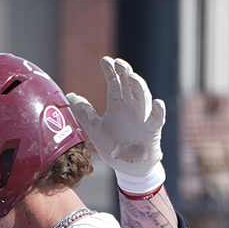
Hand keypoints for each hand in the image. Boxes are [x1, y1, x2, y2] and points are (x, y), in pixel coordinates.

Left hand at [65, 57, 165, 194]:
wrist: (127, 167)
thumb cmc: (114, 146)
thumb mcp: (95, 129)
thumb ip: (83, 113)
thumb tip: (69, 96)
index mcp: (118, 104)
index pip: (115, 83)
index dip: (111, 71)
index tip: (105, 60)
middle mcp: (131, 107)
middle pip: (129, 86)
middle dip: (125, 73)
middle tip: (118, 63)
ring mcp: (142, 118)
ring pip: (143, 98)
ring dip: (138, 87)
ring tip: (131, 77)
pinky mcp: (151, 131)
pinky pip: (157, 120)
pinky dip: (158, 112)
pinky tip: (158, 103)